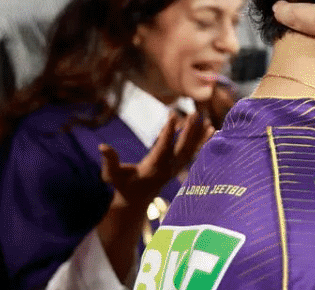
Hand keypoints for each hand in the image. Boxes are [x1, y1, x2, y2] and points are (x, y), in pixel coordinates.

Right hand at [99, 111, 213, 209]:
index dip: (168, 132)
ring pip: (190, 150)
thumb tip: (101, 145)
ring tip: (208, 120)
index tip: (173, 115)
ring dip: (199, 135)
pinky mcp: (179, 167)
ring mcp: (175, 168)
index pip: (162, 147)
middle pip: (182, 147)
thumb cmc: (122, 186)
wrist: (135, 201)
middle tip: (195, 113)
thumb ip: (109, 161)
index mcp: (152, 168)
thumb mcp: (112, 175)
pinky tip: (212, 129)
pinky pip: (194, 153)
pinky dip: (203, 142)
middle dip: (190, 131)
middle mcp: (167, 168)